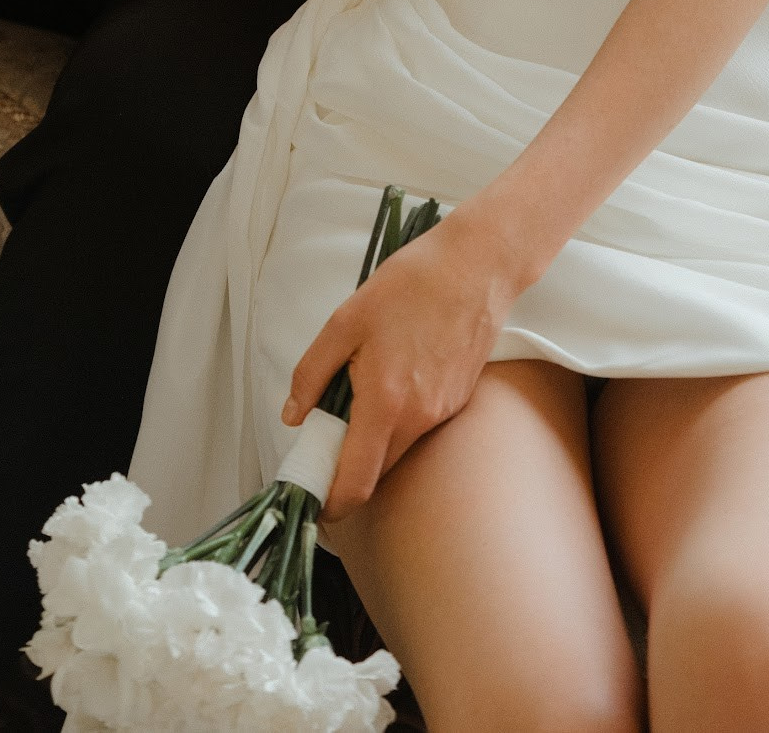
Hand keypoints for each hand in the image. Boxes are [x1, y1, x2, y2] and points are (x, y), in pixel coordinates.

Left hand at [280, 209, 516, 522]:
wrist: (475, 266)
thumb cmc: (409, 286)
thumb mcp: (345, 321)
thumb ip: (312, 373)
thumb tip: (293, 416)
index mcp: (386, 404)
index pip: (357, 482)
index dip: (331, 503)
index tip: (312, 502)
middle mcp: (419, 419)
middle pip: (377, 470)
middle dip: (347, 467)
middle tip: (323, 437)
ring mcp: (444, 412)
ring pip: (398, 448)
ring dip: (373, 440)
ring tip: (357, 392)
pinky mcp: (459, 400)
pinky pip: (419, 426)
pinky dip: (398, 419)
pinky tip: (394, 376)